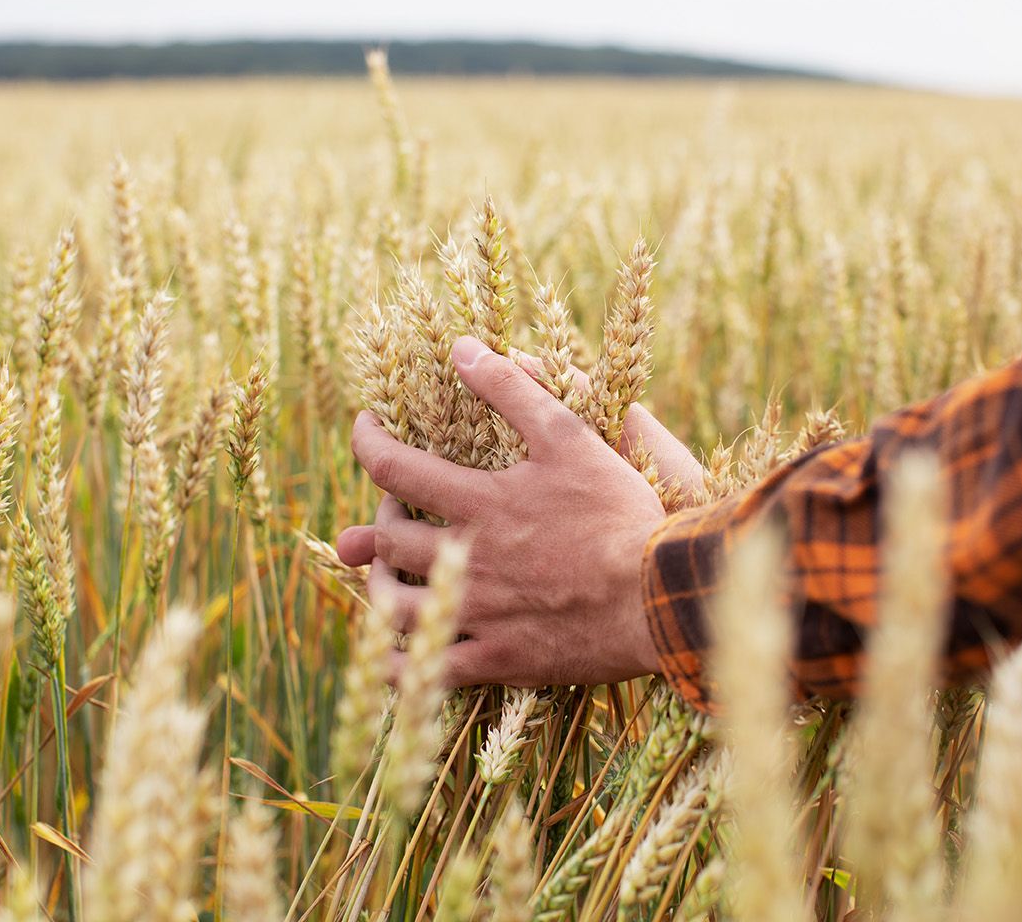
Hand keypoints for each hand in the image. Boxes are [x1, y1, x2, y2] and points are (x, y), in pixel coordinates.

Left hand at [335, 335, 669, 687]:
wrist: (656, 594)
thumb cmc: (618, 513)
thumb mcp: (569, 436)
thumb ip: (513, 389)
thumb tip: (462, 349)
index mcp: (478, 503)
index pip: (391, 466)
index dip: (366, 441)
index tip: (365, 427)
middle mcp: (464, 559)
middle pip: (387, 540)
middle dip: (378, 517)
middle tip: (392, 507)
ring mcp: (476, 614)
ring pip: (392, 608)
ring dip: (378, 587)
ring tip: (387, 576)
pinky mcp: (497, 659)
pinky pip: (426, 673)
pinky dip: (398, 665)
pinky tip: (394, 657)